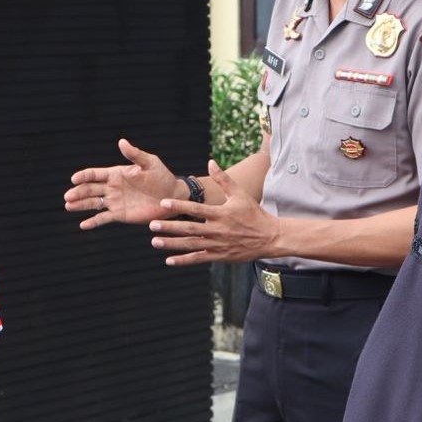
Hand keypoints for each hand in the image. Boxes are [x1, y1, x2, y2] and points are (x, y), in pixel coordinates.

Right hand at [64, 138, 178, 229]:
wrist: (172, 197)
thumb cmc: (162, 177)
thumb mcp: (150, 163)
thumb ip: (135, 155)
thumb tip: (121, 142)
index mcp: (116, 173)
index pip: (95, 174)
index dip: (84, 176)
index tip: (74, 179)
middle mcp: (112, 187)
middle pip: (90, 189)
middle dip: (78, 192)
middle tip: (68, 197)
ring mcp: (115, 201)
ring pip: (93, 203)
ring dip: (80, 205)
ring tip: (68, 206)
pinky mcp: (120, 214)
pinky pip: (103, 218)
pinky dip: (93, 222)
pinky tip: (83, 225)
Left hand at [149, 160, 280, 265]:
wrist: (269, 237)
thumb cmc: (254, 213)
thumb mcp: (239, 194)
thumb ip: (223, 179)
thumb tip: (210, 161)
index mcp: (221, 214)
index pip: (196, 209)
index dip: (179, 207)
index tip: (163, 204)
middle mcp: (217, 230)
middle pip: (189, 229)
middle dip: (169, 227)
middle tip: (152, 224)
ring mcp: (217, 245)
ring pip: (191, 245)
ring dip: (172, 244)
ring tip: (155, 241)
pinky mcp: (219, 256)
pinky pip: (199, 258)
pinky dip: (184, 260)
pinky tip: (169, 260)